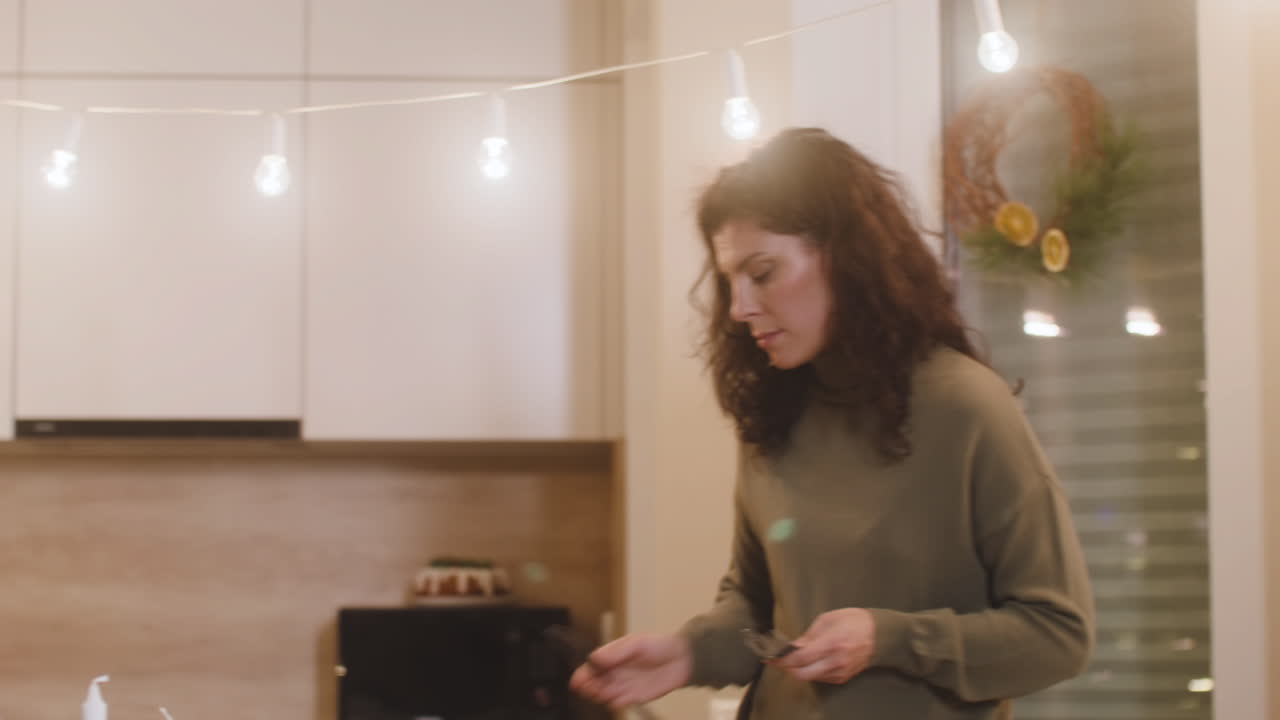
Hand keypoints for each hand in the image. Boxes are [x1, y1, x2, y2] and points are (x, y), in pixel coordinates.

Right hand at [569, 633, 691, 709]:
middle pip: (594, 683)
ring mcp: (624, 686)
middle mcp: (616, 672)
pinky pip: (620, 702)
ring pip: (604, 694)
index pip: (592, 667)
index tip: (578, 681)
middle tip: (591, 688)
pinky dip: (616, 702)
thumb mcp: (636, 643)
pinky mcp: (635, 697)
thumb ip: (616, 652)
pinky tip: (618, 699)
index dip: (583, 675)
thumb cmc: (658, 646)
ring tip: (604, 692)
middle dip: (589, 687)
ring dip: (601, 695)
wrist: (682, 659)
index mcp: (612, 657)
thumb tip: (594, 658)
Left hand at [775, 608, 875, 683]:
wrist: (880, 634)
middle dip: (788, 668)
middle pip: (802, 674)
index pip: (800, 658)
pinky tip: (810, 661)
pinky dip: (811, 671)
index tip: (771, 655)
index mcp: (831, 643)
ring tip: (795, 657)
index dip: (782, 658)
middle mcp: (835, 661)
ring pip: (810, 678)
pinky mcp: (843, 678)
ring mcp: (840, 672)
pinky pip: (820, 679)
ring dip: (799, 670)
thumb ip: (809, 635)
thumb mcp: (828, 619)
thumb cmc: (853, 621)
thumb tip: (792, 647)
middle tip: (781, 658)